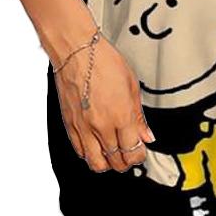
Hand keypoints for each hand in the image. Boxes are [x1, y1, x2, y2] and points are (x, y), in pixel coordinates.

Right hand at [54, 37, 154, 173]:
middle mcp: (101, 126)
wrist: (77, 52)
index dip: (140, 156)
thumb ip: (139, 116)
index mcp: (121, 116)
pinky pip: (79, 151)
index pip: (133, 152)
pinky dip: (90, 154)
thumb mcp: (132, 86)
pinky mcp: (69, 125)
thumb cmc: (104, 61)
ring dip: (107, 163)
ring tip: (113, 155)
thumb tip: (146, 135)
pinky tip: (96, 147)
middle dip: (126, 162)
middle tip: (130, 155)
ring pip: (95, 162)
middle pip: (115, 161)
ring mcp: (83, 127)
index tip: (141, 151)